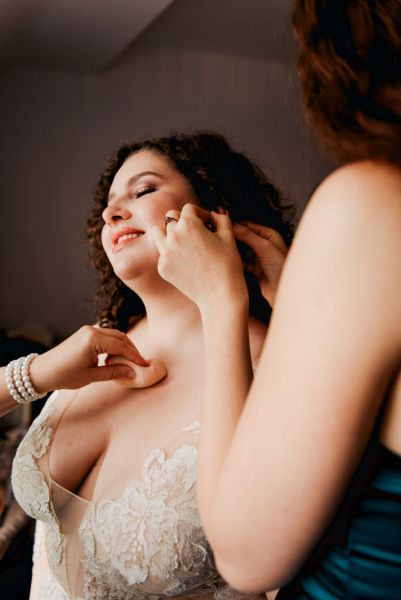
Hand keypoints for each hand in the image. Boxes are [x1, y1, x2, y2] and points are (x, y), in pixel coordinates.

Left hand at [29, 326, 148, 392]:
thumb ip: (114, 372)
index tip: (144, 365)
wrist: (42, 371)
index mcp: (93, 340)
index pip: (121, 346)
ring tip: (130, 361)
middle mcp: (92, 330)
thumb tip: (133, 372)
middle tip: (140, 363)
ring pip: (114, 335)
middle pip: (120, 337)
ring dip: (124, 346)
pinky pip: (106, 336)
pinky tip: (114, 357)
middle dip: (132, 349)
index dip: (135, 356)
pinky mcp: (85, 333)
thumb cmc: (64, 375)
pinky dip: (114, 345)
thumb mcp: (91, 376)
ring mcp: (88, 330)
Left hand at [151, 204, 247, 309]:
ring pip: (158, 233)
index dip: (200, 214)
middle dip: (183, 221)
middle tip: (195, 232)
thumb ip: (220, 219)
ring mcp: (165, 253)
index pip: (188, 209)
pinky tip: (186, 262)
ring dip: (168, 233)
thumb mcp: (229, 236)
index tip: (207, 223)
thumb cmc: (228, 265)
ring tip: (183, 242)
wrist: (219, 295)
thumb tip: (213, 214)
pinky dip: (171, 254)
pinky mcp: (162, 268)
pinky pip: (162, 254)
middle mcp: (173, 236)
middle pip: (170, 218)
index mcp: (189, 224)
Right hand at [233, 221, 287, 306]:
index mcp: (270, 236)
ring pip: (243, 250)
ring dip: (235, 250)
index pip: (250, 226)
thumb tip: (235, 226)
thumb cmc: (282, 269)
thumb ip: (248, 236)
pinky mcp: (255, 269)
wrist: (282, 290)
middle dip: (235, 238)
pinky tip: (232, 260)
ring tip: (226, 249)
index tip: (226, 227)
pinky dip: (237, 261)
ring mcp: (259, 258)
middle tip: (223, 238)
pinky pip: (243, 262)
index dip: (238, 226)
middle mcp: (265, 246)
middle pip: (245, 238)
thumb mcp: (265, 247)